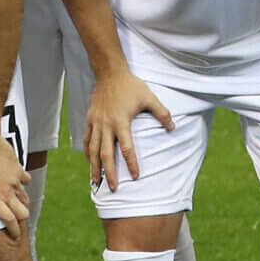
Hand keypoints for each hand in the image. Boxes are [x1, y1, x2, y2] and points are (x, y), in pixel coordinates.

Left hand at [0, 127, 31, 241]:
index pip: (9, 220)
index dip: (13, 230)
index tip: (14, 235)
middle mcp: (6, 192)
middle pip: (23, 212)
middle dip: (21, 218)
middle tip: (16, 218)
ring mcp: (15, 180)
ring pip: (24, 197)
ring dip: (21, 201)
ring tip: (15, 201)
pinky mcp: (19, 169)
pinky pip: (25, 180)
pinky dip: (22, 183)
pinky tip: (16, 181)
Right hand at [84, 71, 171, 193]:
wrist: (109, 72)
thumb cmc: (131, 85)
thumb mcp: (149, 97)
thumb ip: (162, 113)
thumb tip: (173, 128)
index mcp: (121, 121)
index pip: (126, 148)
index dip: (132, 163)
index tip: (136, 177)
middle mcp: (106, 125)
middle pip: (105, 154)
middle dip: (109, 173)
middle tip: (113, 188)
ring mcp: (96, 122)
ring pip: (92, 149)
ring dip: (94, 166)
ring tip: (96, 181)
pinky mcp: (90, 118)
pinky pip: (86, 138)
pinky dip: (87, 151)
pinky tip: (89, 161)